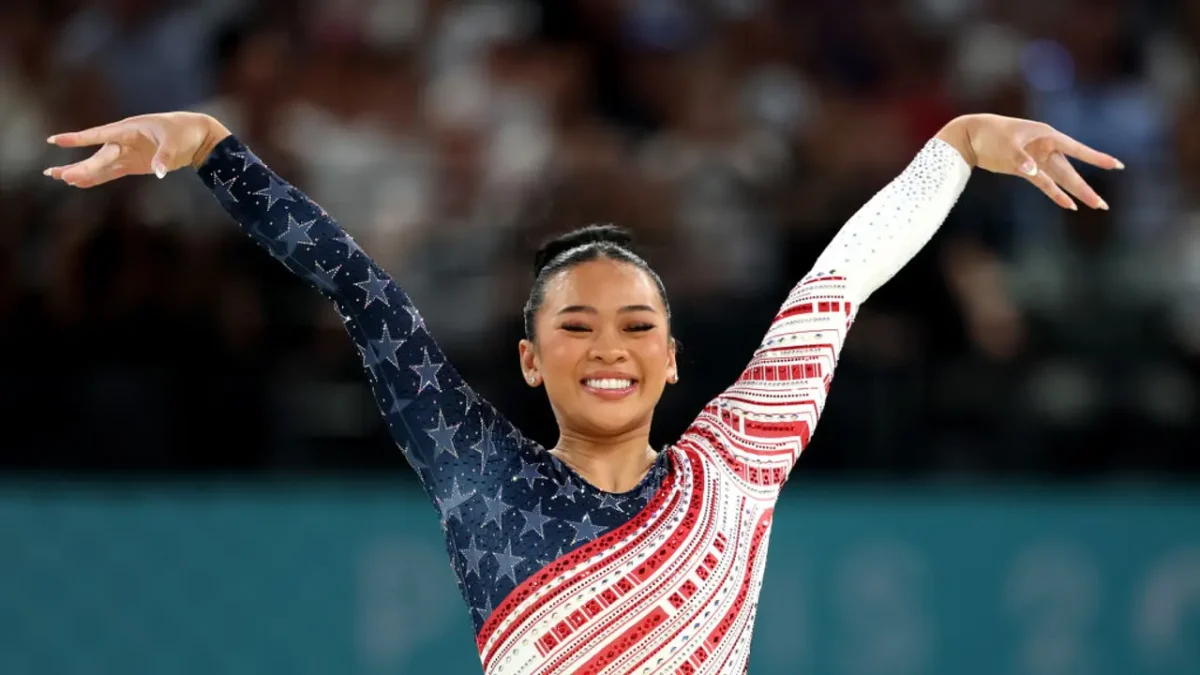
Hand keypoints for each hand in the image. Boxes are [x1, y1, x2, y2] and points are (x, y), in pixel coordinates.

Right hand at [43, 112, 230, 187]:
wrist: (195, 135)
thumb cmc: (182, 131)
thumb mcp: (175, 141)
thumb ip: (164, 156)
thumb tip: (159, 171)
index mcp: (128, 129)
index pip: (98, 135)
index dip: (78, 139)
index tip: (56, 140)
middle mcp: (122, 141)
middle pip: (98, 156)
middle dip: (79, 166)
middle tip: (56, 175)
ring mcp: (126, 153)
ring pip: (99, 165)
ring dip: (80, 172)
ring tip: (57, 177)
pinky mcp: (132, 164)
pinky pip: (110, 173)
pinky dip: (96, 179)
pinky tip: (79, 183)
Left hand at [936, 114, 1123, 210]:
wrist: (972, 136)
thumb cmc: (991, 134)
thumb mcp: (1006, 144)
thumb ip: (1020, 158)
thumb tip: (1033, 172)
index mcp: (1047, 135)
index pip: (1077, 149)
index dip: (1096, 158)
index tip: (1115, 165)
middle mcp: (1047, 148)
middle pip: (1071, 171)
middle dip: (1085, 188)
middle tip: (1102, 205)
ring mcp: (1037, 159)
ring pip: (1061, 179)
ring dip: (1075, 192)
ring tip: (1094, 205)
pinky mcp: (1027, 169)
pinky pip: (1045, 184)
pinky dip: (1055, 194)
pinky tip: (1068, 204)